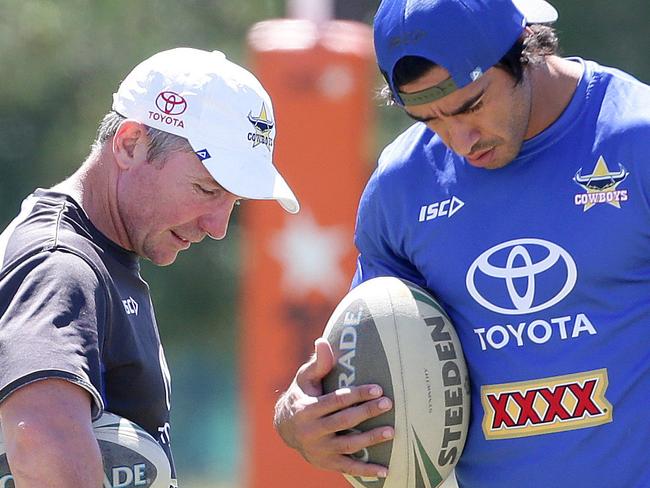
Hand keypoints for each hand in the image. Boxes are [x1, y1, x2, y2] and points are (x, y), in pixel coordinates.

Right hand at [274, 338, 393, 477]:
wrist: (285, 428)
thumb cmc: (301, 395)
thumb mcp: (305, 379)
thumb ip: (318, 363)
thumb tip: (322, 341)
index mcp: (306, 409)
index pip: (336, 401)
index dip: (357, 394)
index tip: (377, 388)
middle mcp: (311, 431)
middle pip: (344, 421)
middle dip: (367, 412)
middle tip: (388, 403)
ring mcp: (318, 450)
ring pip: (348, 445)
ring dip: (370, 439)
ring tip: (391, 431)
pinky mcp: (325, 463)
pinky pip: (348, 468)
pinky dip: (366, 471)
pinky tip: (385, 471)